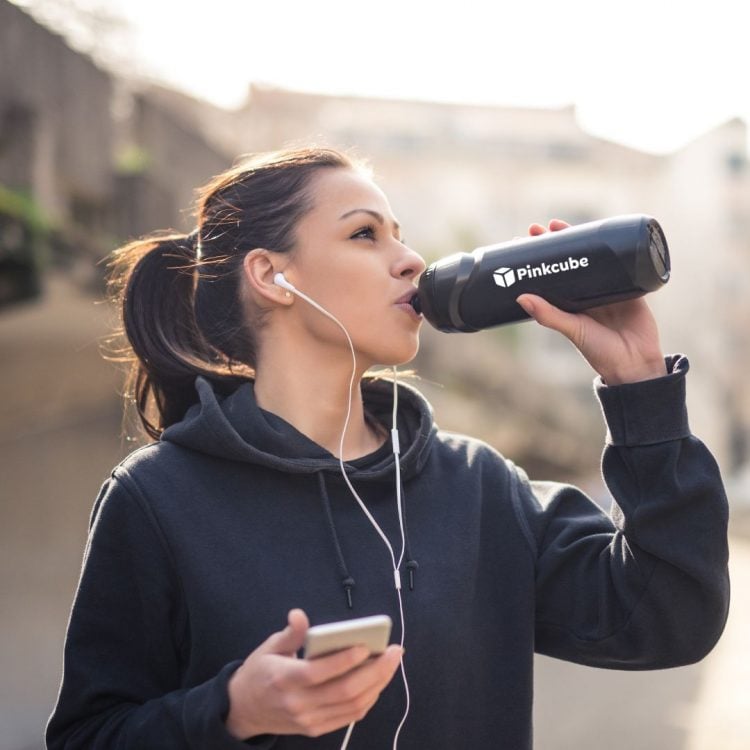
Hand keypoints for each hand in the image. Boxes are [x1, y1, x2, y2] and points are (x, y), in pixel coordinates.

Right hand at [225, 609, 403, 739]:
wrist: (244, 710)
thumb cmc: (259, 672)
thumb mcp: (269, 647)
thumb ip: (291, 633)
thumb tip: (299, 615)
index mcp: (284, 679)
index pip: (319, 672)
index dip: (345, 660)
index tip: (366, 645)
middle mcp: (298, 704)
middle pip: (344, 691)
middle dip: (375, 671)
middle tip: (394, 652)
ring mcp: (309, 720)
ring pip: (352, 706)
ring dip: (378, 684)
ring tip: (391, 663)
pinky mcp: (316, 729)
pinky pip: (349, 716)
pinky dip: (368, 699)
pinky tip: (378, 681)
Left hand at [516, 220, 666, 384]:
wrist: (636, 362)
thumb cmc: (600, 352)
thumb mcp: (573, 330)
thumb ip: (549, 315)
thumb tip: (521, 298)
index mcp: (570, 303)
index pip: (550, 275)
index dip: (538, 259)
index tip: (523, 242)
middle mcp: (586, 292)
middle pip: (569, 260)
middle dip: (554, 242)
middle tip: (538, 228)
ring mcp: (608, 286)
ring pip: (591, 257)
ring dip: (578, 239)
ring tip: (559, 224)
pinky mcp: (630, 284)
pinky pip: (621, 261)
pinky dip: (612, 246)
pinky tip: (601, 230)